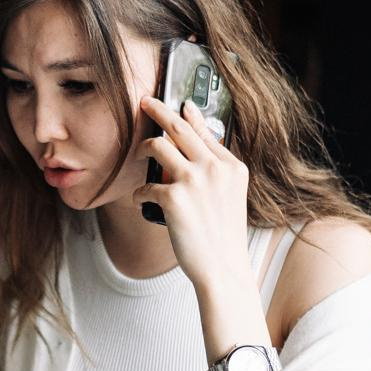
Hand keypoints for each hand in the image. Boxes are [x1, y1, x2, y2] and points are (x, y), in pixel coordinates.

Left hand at [134, 96, 253, 299]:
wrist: (222, 268)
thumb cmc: (223, 236)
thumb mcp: (230, 196)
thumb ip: (215, 170)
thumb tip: (195, 144)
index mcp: (231, 167)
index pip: (204, 131)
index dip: (187, 114)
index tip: (178, 103)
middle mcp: (214, 168)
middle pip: (179, 127)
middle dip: (158, 109)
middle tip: (145, 102)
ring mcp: (194, 181)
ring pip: (158, 146)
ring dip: (143, 149)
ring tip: (139, 155)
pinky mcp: (174, 198)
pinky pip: (145, 186)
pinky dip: (139, 193)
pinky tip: (141, 201)